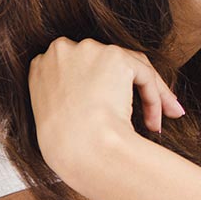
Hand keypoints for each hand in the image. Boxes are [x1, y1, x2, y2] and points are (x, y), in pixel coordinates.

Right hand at [28, 37, 184, 176]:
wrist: (79, 148)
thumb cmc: (67, 146)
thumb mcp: (57, 115)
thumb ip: (72, 97)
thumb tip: (103, 99)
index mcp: (42, 66)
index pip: (81, 69)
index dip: (104, 89)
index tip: (115, 109)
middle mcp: (61, 51)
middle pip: (108, 63)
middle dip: (130, 88)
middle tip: (149, 115)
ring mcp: (88, 51)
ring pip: (131, 67)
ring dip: (151, 94)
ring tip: (159, 120)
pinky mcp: (115, 57)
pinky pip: (144, 75)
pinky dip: (155, 98)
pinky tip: (154, 122)